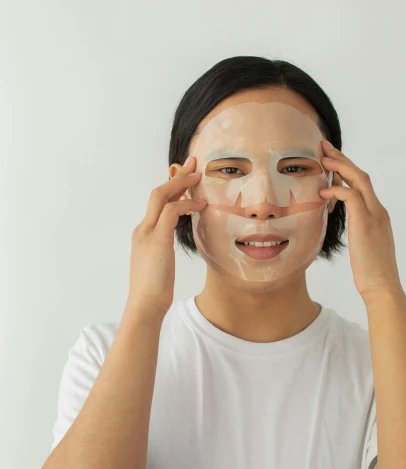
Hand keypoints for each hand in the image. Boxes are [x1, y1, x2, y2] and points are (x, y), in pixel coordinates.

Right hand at [124, 157, 205, 321]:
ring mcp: (147, 233)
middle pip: (157, 193)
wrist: (144, 305)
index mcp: (143, 234)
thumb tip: (172, 249)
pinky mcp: (156, 239)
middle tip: (192, 163)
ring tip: (198, 175)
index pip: (156, 203)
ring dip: (181, 183)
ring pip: (161, 196)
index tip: (185, 177)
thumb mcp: (160, 265)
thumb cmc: (154, 291)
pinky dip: (186, 204)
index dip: (171, 187)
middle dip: (176, 176)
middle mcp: (142, 229)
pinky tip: (200, 205)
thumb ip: (164, 251)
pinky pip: (172, 212)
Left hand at [318, 141, 402, 302]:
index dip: (347, 169)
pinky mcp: (366, 224)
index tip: (331, 160)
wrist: (382, 286)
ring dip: (340, 167)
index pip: (362, 184)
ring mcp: (374, 215)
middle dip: (342, 159)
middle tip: (324, 147)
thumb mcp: (363, 246)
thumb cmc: (371, 272)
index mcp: (378, 215)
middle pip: (361, 175)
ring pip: (359, 180)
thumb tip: (346, 228)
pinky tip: (323, 193)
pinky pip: (352, 197)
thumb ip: (357, 231)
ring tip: (323, 159)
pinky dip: (337, 191)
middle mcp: (379, 210)